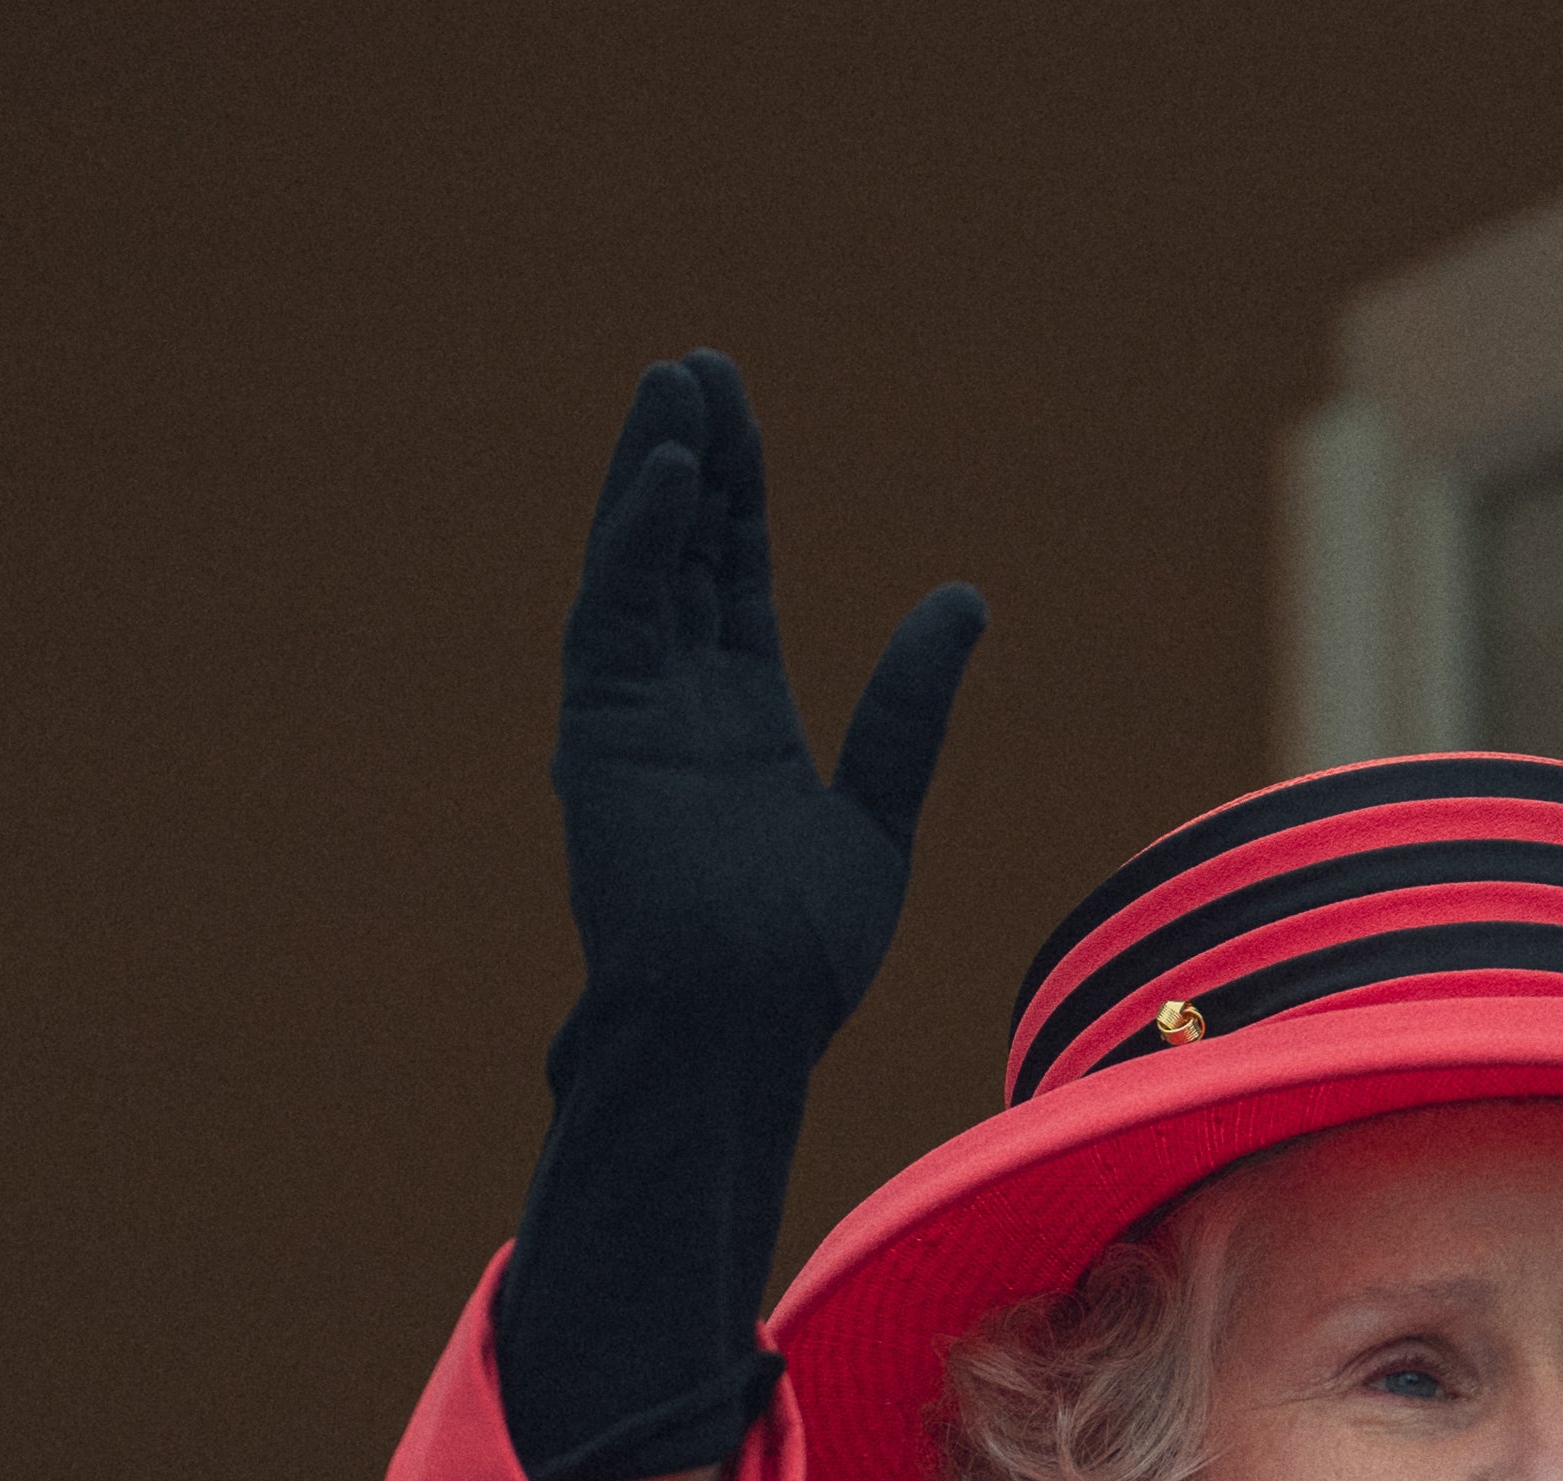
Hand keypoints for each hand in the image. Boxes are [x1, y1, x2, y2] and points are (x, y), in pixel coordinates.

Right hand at [498, 349, 982, 1480]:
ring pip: (641, 564)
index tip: (740, 416)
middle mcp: (677, 706)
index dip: (739, 498)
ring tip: (675, 385)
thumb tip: (962, 600)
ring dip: (654, 475)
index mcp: (739, 723)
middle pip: (683, 554)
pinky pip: (616, 614)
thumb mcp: (878, 811)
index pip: (733, 580)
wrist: (738, 1030)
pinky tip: (670, 471)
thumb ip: (908, 704)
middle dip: (695, 462)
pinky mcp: (600, 732)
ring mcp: (632, 714)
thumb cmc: (800, 956)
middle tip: (700, 368)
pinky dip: (638, 540)